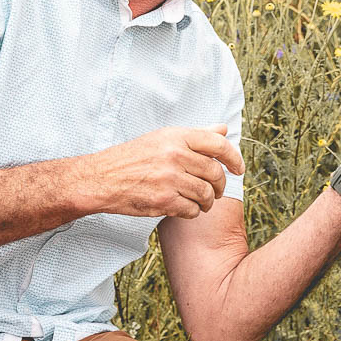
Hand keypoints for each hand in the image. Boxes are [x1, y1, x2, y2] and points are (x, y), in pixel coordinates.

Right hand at [83, 124, 244, 219]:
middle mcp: (175, 155)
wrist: (101, 179)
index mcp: (177, 137)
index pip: (218, 144)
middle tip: (216, 191)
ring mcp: (169, 178)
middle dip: (220, 186)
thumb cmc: (133, 157)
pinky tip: (185, 208)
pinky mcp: (163, 200)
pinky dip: (193, 212)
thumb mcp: (163, 138)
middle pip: (215, 173)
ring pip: (206, 194)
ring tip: (202, 202)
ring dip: (208, 202)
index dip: (234, 158)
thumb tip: (224, 128)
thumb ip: (196, 135)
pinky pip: (192, 210)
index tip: (238, 169)